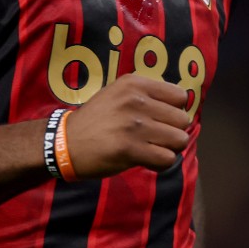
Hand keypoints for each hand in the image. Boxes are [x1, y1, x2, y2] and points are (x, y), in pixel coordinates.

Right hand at [63, 73, 190, 177]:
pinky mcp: (130, 149)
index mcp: (134, 84)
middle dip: (172, 132)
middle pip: (182, 120)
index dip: (174, 110)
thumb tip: (180, 106)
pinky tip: (145, 160)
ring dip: (168, 149)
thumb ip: (145, 95)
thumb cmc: (96, 120)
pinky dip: (160, 164)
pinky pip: (167, 159)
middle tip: (154, 137)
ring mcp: (133, 125)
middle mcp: (135, 100)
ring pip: (179, 140)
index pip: (180, 96)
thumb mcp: (117, 94)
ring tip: (150, 148)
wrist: (66, 143)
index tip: (160, 119)